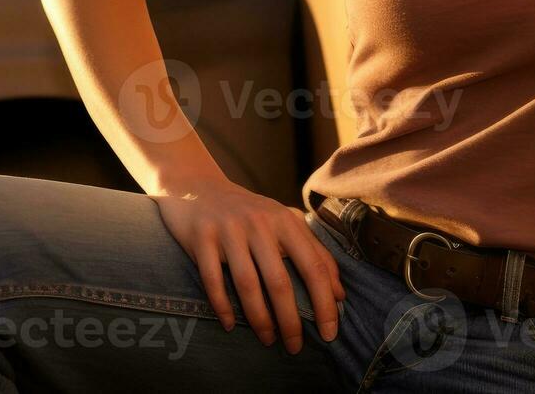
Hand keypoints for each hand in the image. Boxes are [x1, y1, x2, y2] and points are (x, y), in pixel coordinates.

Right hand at [152, 179, 345, 353]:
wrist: (196, 186)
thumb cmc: (248, 211)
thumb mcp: (283, 222)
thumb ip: (313, 251)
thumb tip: (338, 294)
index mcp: (284, 221)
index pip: (313, 266)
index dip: (324, 303)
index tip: (329, 333)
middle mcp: (258, 223)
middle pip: (280, 281)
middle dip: (291, 320)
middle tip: (295, 347)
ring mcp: (228, 230)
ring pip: (247, 284)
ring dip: (259, 319)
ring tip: (268, 339)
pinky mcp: (201, 237)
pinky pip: (213, 280)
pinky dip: (223, 306)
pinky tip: (230, 325)